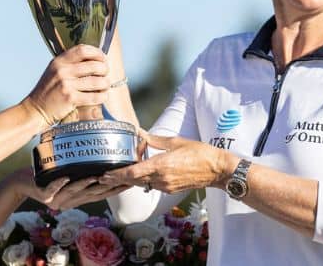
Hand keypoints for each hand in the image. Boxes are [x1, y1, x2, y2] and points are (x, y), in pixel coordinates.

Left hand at [11, 168, 129, 209]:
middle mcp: (68, 202)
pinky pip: (52, 188)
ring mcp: (56, 200)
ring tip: (98, 176)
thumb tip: (99, 158)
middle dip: (106, 188)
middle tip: (119, 179)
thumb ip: (81, 171)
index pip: (99, 195)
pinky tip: (66, 178)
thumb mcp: (66, 173)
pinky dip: (59, 183)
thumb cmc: (44, 176)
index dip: (114, 190)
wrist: (20, 183)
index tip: (129, 182)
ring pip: (74, 192)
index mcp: (76, 198)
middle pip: (91, 195)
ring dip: (86, 185)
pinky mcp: (42, 196)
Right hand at [24, 45, 109, 127]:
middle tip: (105, 74)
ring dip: (105, 84)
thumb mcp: (54, 71)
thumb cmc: (48, 91)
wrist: (35, 110)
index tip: (102, 59)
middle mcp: (62, 71)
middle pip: (94, 65)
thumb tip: (94, 59)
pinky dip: (102, 96)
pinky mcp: (70, 99)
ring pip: (97, 81)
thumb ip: (70, 64)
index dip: (97, 53)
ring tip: (105, 86)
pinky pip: (94, 96)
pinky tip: (102, 96)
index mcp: (59, 62)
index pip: (83, 50)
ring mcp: (66, 85)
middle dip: (105, 69)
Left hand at [99, 134, 229, 193]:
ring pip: (142, 183)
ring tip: (120, 172)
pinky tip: (141, 173)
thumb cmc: (199, 153)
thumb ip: (155, 139)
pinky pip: (152, 185)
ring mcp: (166, 186)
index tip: (105, 174)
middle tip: (105, 175)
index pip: (133, 173)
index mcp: (161, 165)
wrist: (217, 169)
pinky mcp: (171, 189)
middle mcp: (161, 179)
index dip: (117, 175)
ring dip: (132, 178)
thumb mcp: (175, 141)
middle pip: (134, 180)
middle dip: (119, 178)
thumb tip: (140, 133)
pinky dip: (144, 179)